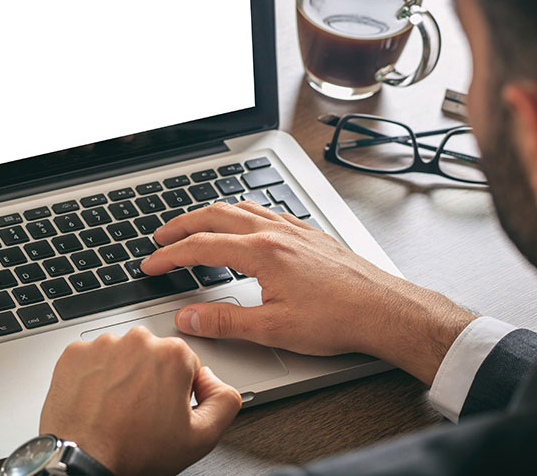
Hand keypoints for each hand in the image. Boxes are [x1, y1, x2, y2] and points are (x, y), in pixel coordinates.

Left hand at [39, 326, 240, 475]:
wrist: (84, 461)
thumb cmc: (134, 451)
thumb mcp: (201, 438)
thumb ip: (224, 401)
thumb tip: (214, 381)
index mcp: (172, 354)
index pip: (185, 364)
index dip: (178, 391)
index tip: (164, 409)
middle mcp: (137, 340)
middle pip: (152, 355)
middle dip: (150, 378)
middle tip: (141, 412)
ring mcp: (103, 344)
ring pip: (122, 355)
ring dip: (122, 375)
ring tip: (116, 408)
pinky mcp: (75, 352)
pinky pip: (92, 359)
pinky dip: (94, 375)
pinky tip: (97, 400)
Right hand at [141, 202, 475, 384]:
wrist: (385, 310)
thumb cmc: (339, 319)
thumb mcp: (273, 329)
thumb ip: (224, 322)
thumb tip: (187, 319)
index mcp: (261, 252)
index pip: (200, 247)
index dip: (169, 256)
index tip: (151, 265)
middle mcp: (275, 232)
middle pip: (214, 216)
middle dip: (181, 225)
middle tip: (160, 237)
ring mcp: (293, 228)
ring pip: (240, 207)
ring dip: (209, 214)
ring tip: (193, 225)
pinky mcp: (308, 233)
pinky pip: (265, 210)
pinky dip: (240, 212)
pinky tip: (244, 222)